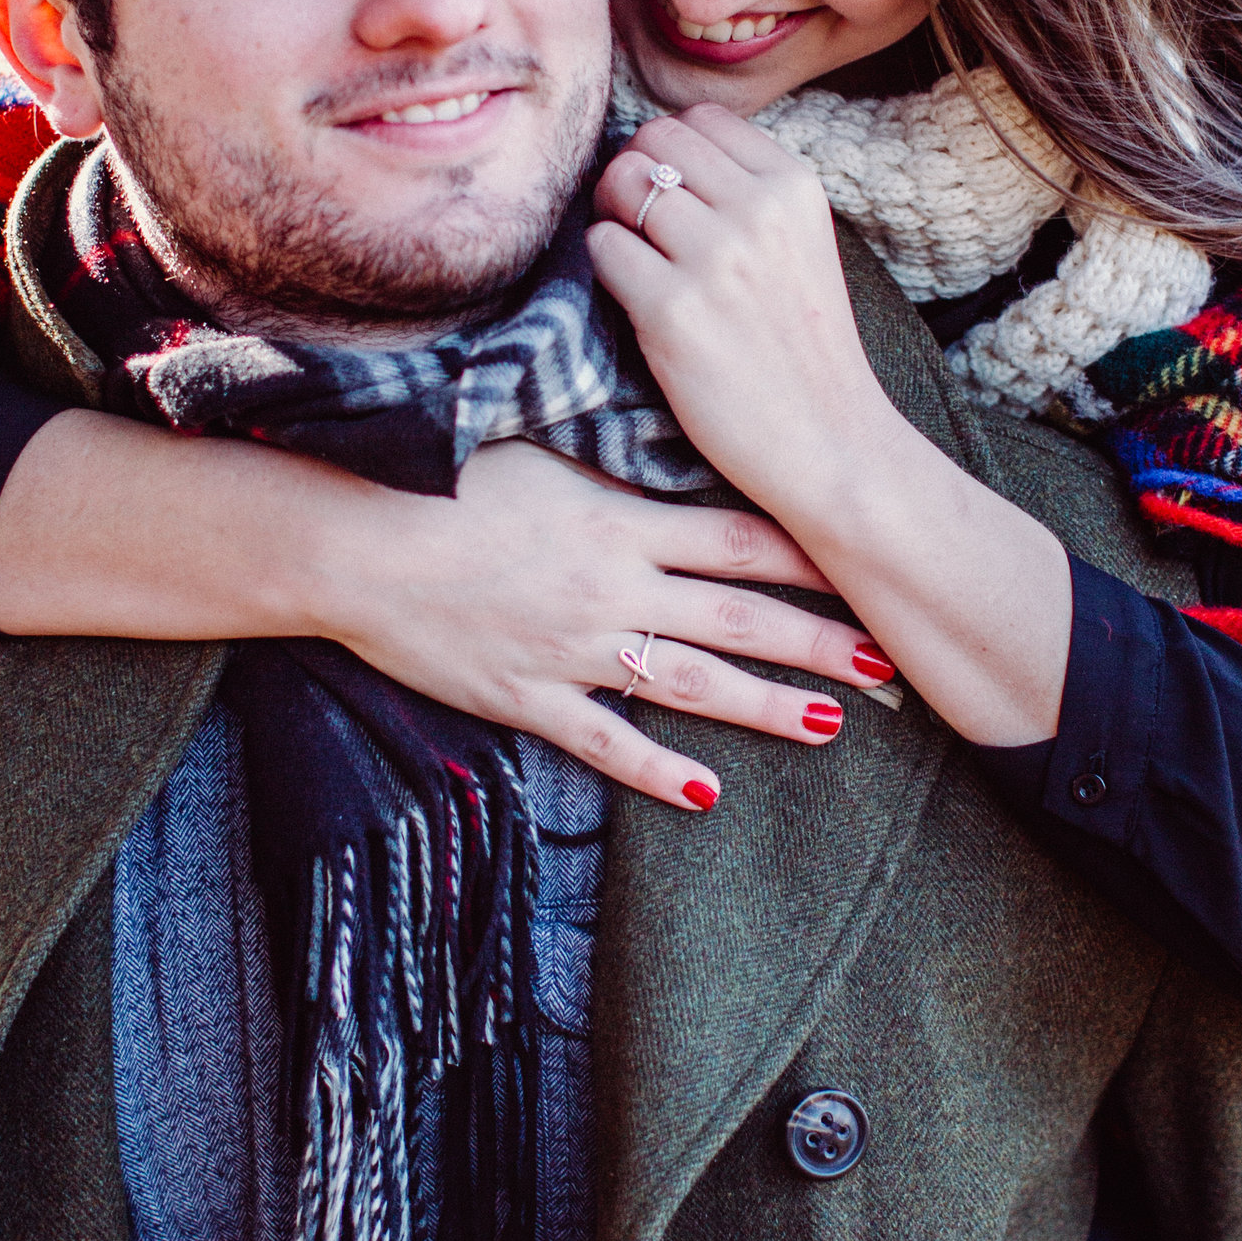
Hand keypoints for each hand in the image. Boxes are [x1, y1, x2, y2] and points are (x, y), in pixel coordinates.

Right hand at [317, 439, 892, 811]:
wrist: (354, 539)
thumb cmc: (436, 476)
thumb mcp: (535, 448)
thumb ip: (607, 464)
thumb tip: (666, 445)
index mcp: (619, 522)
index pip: (740, 539)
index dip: (811, 557)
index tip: (867, 565)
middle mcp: (613, 589)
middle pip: (739, 618)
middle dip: (819, 642)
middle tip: (887, 662)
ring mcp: (574, 649)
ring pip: (691, 685)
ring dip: (766, 708)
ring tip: (832, 724)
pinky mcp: (527, 698)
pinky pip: (606, 742)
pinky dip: (659, 770)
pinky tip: (708, 794)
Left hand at [587, 104, 1072, 747]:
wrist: (832, 445)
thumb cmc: (805, 351)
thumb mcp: (802, 246)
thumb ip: (750, 193)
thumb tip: (664, 151)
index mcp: (795, 187)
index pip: (701, 119)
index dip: (671, 150)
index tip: (671, 193)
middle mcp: (757, 210)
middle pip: (653, 140)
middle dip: (632, 172)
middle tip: (636, 222)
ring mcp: (714, 259)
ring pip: (622, 185)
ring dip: (612, 216)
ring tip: (634, 260)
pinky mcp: (671, 310)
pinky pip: (603, 247)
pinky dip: (604, 265)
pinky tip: (632, 297)